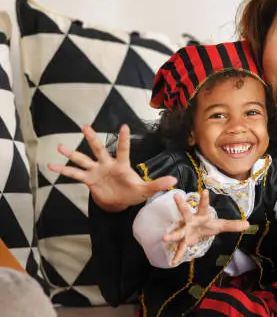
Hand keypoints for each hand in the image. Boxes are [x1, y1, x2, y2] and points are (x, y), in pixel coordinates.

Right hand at [47, 124, 176, 212]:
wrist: (119, 202)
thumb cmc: (133, 192)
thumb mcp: (146, 190)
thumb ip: (157, 184)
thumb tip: (174, 181)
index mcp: (122, 165)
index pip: (123, 149)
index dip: (123, 139)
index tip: (123, 126)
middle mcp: (107, 164)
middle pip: (99, 149)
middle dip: (92, 139)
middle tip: (85, 127)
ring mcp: (96, 171)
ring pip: (83, 160)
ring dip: (72, 154)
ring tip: (59, 147)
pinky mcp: (89, 180)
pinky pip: (74, 175)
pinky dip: (63, 171)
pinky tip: (50, 165)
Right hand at [162, 189, 249, 264]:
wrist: (197, 233)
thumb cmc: (207, 225)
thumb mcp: (220, 225)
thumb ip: (232, 225)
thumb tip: (248, 224)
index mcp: (202, 215)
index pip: (204, 205)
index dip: (205, 198)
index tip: (204, 190)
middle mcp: (191, 220)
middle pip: (186, 212)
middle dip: (181, 205)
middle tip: (176, 196)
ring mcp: (186, 230)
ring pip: (178, 231)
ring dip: (172, 235)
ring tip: (164, 237)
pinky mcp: (184, 240)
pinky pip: (180, 248)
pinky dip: (177, 254)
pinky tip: (173, 262)